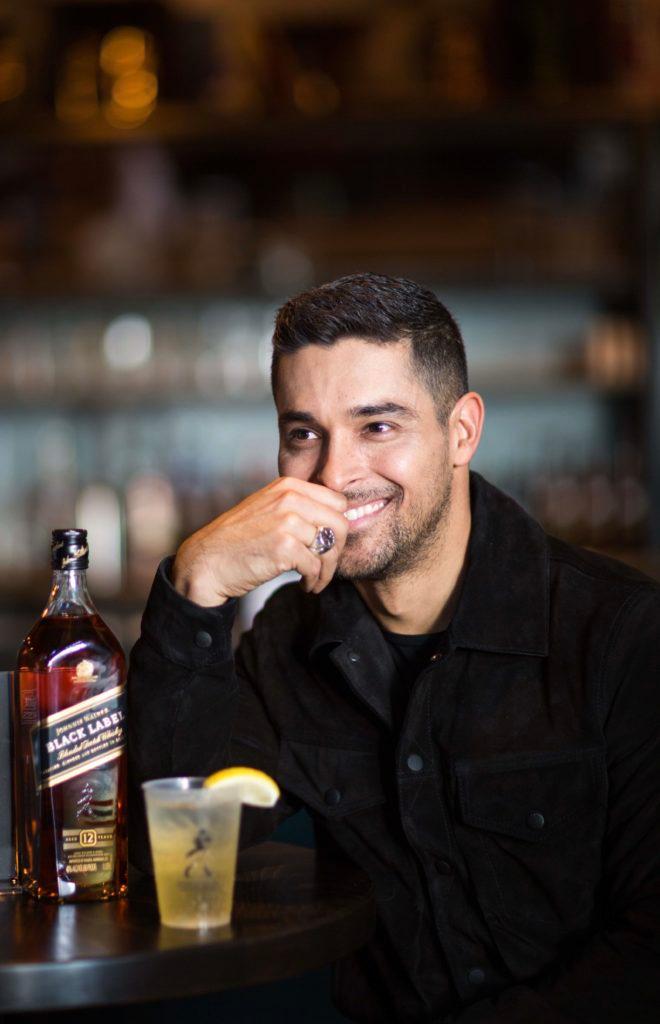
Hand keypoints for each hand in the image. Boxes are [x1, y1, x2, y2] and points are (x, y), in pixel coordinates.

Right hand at [172, 477, 348, 606]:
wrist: (207, 561)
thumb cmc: (238, 539)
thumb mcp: (268, 508)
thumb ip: (299, 507)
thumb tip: (338, 520)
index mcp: (289, 486)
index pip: (337, 503)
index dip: (337, 527)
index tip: (329, 544)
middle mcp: (290, 499)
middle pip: (340, 524)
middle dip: (338, 550)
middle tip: (326, 566)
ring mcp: (287, 522)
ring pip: (330, 548)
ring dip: (326, 571)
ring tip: (314, 580)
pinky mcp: (284, 547)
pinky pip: (316, 567)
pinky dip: (314, 581)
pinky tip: (305, 585)